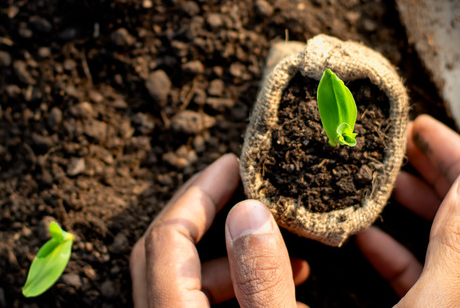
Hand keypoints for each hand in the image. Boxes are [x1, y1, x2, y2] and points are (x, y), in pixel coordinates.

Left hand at [130, 154, 310, 306]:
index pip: (167, 235)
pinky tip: (279, 295)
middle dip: (211, 217)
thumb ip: (260, 277)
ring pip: (185, 281)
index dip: (200, 192)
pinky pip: (196, 305)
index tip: (234, 165)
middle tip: (249, 193)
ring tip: (292, 261)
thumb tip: (250, 211)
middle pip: (167, 252)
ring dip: (232, 261)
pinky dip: (233, 292)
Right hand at [356, 115, 459, 306]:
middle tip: (405, 142)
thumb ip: (459, 243)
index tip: (423, 129)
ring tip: (386, 179)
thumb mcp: (439, 301)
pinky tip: (369, 236)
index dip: (458, 155)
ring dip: (416, 203)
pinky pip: (421, 270)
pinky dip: (395, 248)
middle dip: (437, 169)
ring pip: (445, 237)